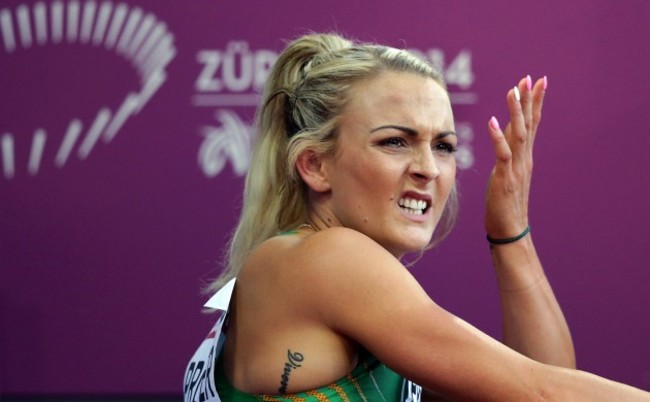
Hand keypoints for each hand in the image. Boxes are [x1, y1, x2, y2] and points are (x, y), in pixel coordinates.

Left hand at [485, 75, 546, 238]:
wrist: (509, 230)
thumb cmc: (504, 205)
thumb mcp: (506, 175)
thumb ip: (507, 156)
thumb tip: (503, 138)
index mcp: (524, 158)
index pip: (532, 125)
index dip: (535, 103)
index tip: (538, 82)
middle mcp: (524, 160)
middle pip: (530, 125)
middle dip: (530, 100)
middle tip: (532, 77)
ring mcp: (516, 169)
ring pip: (519, 134)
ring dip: (516, 112)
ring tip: (514, 90)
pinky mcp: (505, 179)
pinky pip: (502, 154)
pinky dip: (497, 137)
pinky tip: (492, 121)